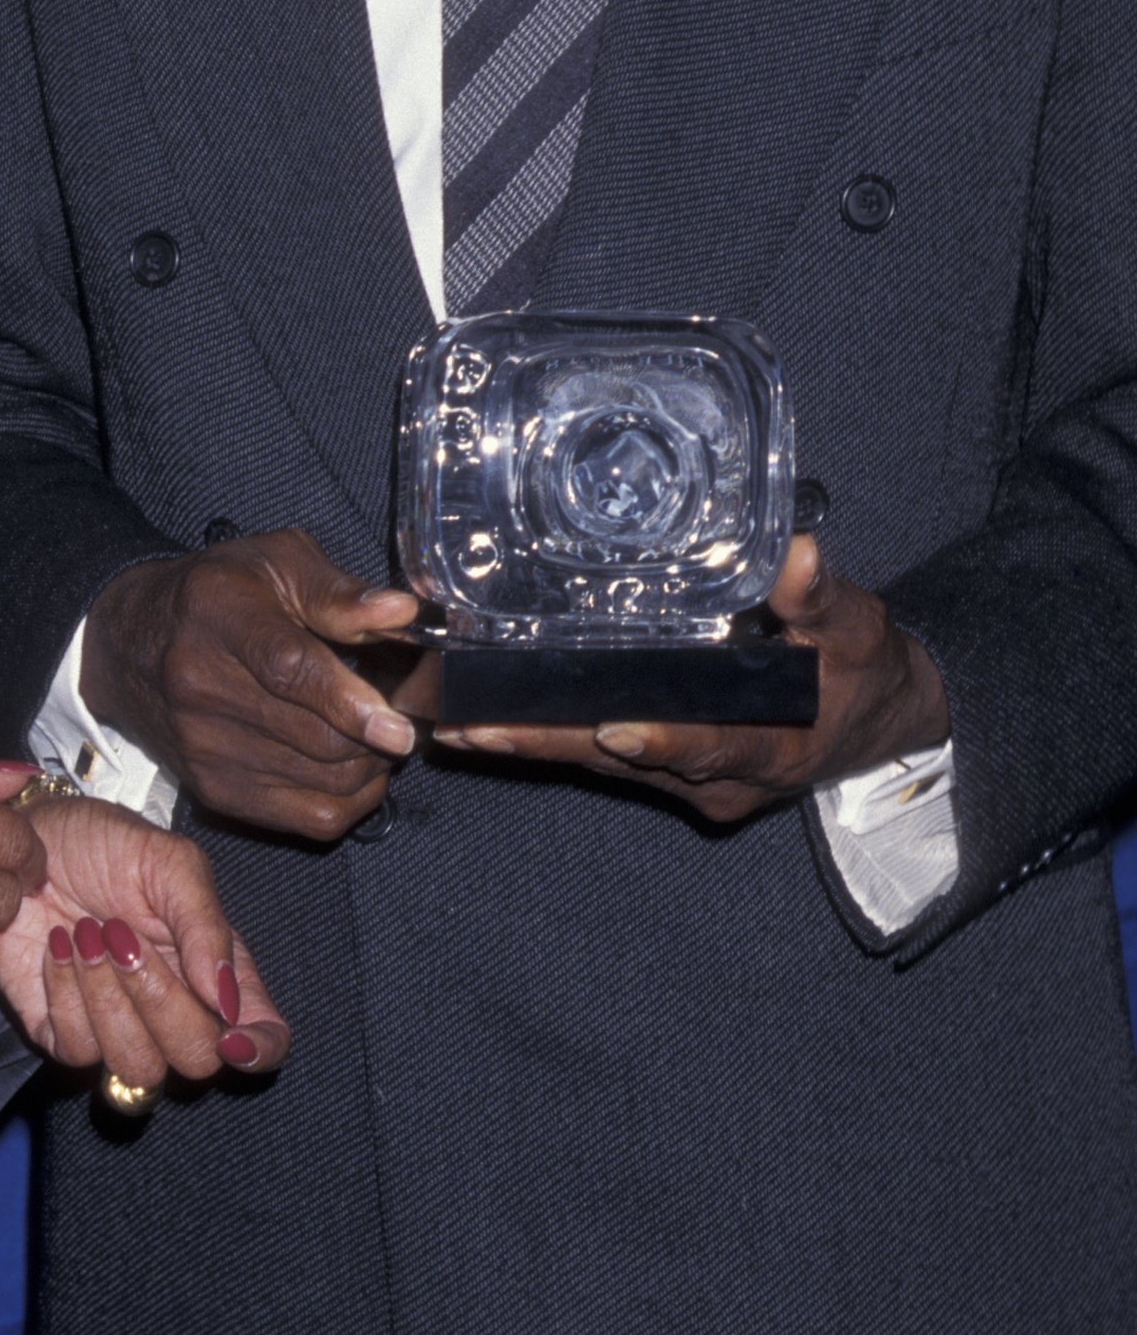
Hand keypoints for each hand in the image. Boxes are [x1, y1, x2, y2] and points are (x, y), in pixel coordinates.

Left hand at [0, 795, 288, 1093]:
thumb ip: (205, 925)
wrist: (29, 840)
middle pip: (196, 1060)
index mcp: (216, 970)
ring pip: (137, 1067)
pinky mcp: (63, 1031)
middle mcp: (175, 1009)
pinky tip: (59, 945)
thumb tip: (225, 1001)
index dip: (260, 1050)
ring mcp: (118, 1027)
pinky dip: (66, 993)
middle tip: (123, 934)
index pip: (263, 1037)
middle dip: (159, 999)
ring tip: (88, 932)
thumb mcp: (168, 861)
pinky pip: (77, 1050)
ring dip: (108, 996)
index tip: (233, 1039)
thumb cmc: (107, 844)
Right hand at [83, 529, 420, 839]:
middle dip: (376, 735)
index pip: (289, 670)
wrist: (129, 644)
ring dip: (369, 766)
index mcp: (222, 615)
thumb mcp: (274, 564)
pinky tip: (355, 767)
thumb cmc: (216, 595)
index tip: (396, 724)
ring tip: (374, 733)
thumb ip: (338, 592)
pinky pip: (308, 818)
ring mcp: (205, 747)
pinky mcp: (214, 790)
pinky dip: (350, 800)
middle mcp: (202, 686)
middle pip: (315, 737)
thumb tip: (401, 614)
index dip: (348, 701)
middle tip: (398, 711)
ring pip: (322, 782)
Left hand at [429, 535, 950, 824]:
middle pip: (627, 761)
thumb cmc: (862, 668)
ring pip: (602, 763)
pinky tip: (488, 724)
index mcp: (771, 748)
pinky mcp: (668, 769)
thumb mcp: (855, 632)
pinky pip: (602, 756)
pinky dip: (552, 738)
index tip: (613, 730)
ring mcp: (690, 780)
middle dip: (552, 746)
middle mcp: (721, 777)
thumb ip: (820, 600)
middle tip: (476, 730)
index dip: (662, 740)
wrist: (876, 718)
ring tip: (458, 726)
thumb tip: (798, 553)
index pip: (710, 747)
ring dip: (535, 745)